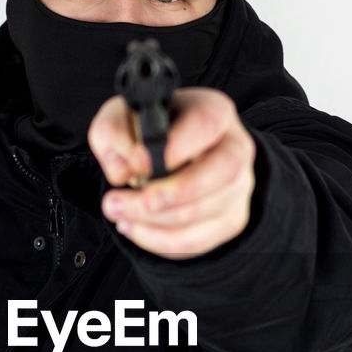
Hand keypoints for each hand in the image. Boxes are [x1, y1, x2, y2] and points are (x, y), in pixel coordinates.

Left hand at [88, 87, 256, 258]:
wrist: (170, 156)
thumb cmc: (149, 131)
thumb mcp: (122, 117)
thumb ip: (113, 133)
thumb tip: (123, 171)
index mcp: (215, 111)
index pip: (206, 124)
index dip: (172, 148)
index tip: (137, 164)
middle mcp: (235, 148)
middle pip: (222, 172)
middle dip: (171, 193)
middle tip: (122, 201)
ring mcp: (238, 188)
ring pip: (203, 212)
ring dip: (152, 221)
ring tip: (118, 213)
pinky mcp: (230, 220)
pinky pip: (197, 240)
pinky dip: (159, 240)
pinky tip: (134, 227)